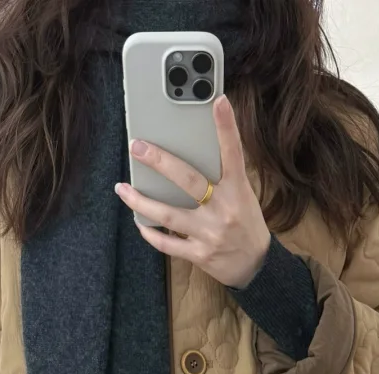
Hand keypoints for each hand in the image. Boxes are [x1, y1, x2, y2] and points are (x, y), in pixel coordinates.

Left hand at [115, 94, 270, 288]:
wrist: (256, 267)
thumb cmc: (246, 224)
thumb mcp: (243, 196)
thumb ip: (222, 177)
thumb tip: (192, 152)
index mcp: (237, 191)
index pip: (233, 154)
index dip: (227, 127)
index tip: (219, 101)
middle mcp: (223, 210)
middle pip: (188, 181)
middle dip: (160, 162)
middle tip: (137, 147)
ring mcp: (209, 234)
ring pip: (168, 215)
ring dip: (141, 202)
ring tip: (122, 189)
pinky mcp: (199, 255)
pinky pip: (168, 244)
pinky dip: (151, 233)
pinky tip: (139, 222)